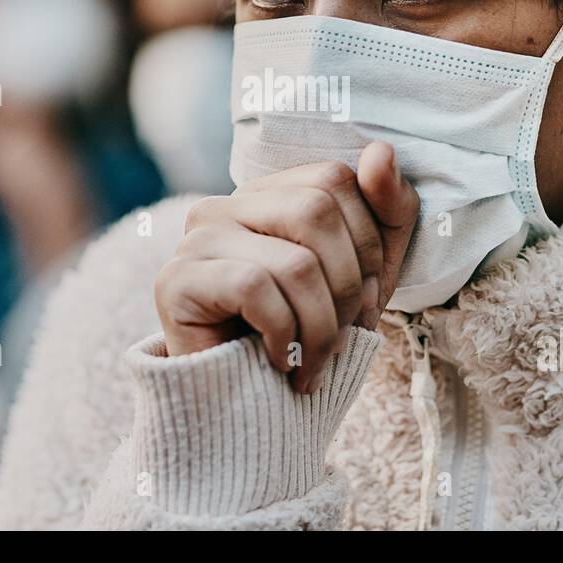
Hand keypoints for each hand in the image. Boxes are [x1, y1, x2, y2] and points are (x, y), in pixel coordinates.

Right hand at [154, 141, 418, 391]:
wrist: (246, 411)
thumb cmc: (306, 337)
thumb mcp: (367, 272)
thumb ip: (386, 210)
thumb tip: (381, 151)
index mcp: (267, 195)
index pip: (334, 178)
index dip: (367, 241)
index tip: (365, 300)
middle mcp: (225, 204)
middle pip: (316, 211)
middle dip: (348, 285)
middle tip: (345, 337)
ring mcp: (196, 239)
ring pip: (293, 260)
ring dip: (321, 326)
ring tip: (315, 363)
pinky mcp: (176, 280)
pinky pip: (255, 289)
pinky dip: (284, 335)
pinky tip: (279, 361)